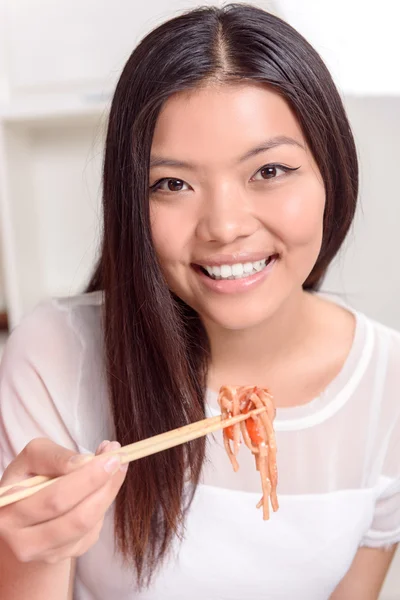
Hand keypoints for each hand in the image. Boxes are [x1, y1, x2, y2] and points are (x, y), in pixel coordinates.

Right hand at [0, 438, 127, 563]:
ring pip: (87, 527)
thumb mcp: (32, 459)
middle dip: (104, 486)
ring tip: (117, 468)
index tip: (110, 455)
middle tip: (120, 459)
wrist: (21, 516)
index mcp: (9, 513)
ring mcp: (44, 554)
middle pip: (76, 519)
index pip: (55, 499)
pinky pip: (91, 532)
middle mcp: (22, 542)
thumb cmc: (27, 479)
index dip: (87, 478)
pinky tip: (101, 488)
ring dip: (108, 494)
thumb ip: (55, 456)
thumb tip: (86, 462)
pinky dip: (102, 506)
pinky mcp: (62, 557)